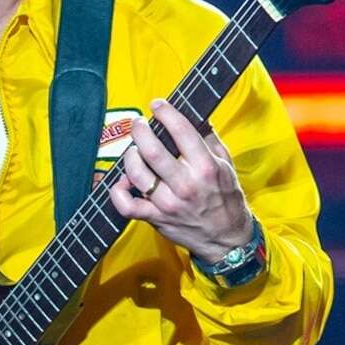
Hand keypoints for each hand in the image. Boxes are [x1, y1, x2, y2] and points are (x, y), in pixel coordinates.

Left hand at [107, 98, 254, 263]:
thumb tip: (197, 115)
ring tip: (133, 150)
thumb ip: (210, 139)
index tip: (157, 104)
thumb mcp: (227, 165)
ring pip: (137, 173)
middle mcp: (185, 185)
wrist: (226, 239)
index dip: (165, 112)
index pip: (181, 131)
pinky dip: (117, 192)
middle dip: (140, 130)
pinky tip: (120, 181)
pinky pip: (127, 206)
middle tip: (139, 124)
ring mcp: (168, 203)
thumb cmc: (226, 199)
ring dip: (130, 156)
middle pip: (152, 150)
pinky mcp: (156, 218)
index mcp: (205, 167)